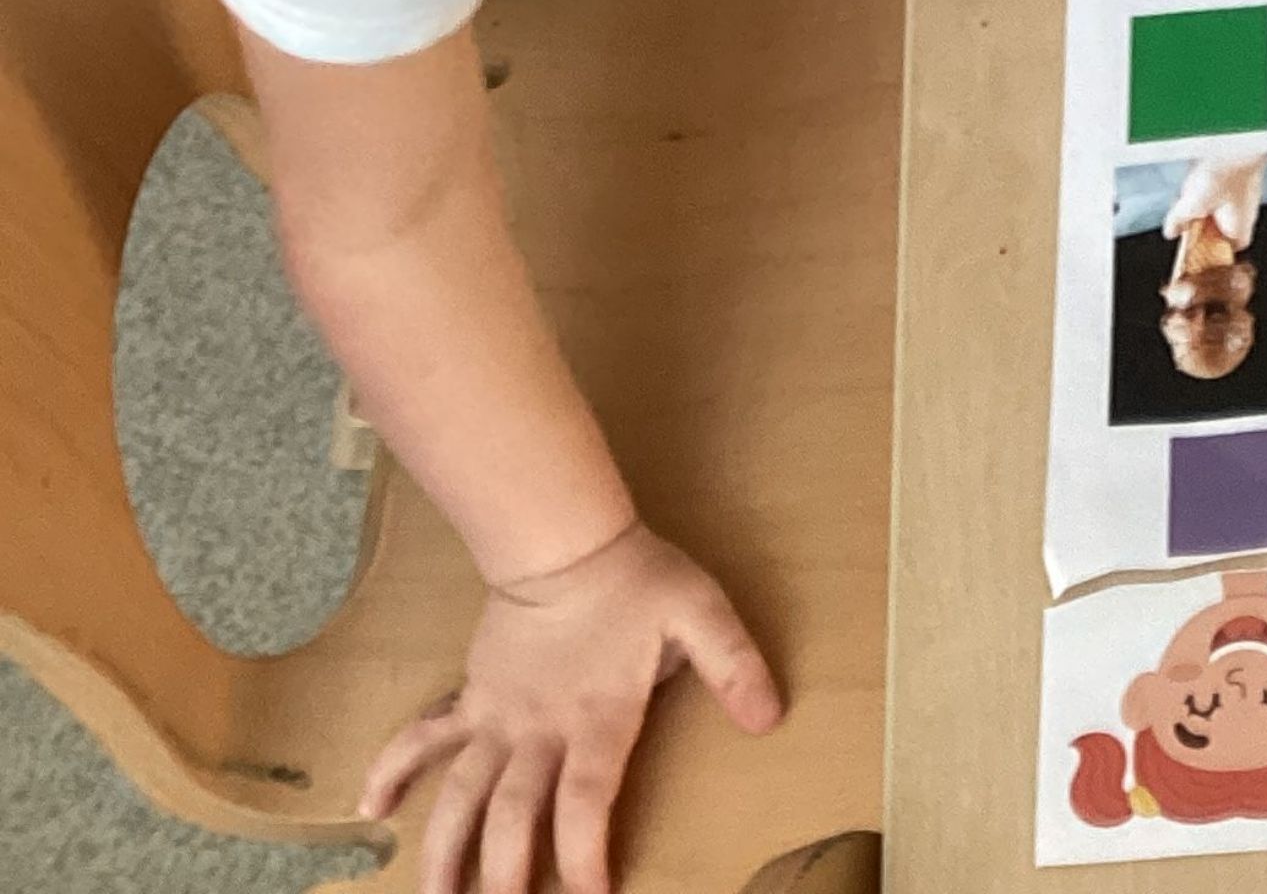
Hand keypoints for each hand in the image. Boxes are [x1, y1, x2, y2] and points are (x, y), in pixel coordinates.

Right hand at [358, 521, 778, 893]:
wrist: (567, 535)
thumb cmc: (637, 577)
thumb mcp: (701, 613)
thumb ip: (735, 664)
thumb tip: (768, 718)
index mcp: (596, 718)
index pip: (586, 802)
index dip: (585, 856)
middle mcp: (538, 731)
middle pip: (514, 818)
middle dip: (506, 878)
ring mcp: (498, 718)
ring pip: (462, 796)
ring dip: (445, 852)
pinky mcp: (473, 699)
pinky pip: (424, 736)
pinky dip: (393, 770)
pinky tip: (371, 808)